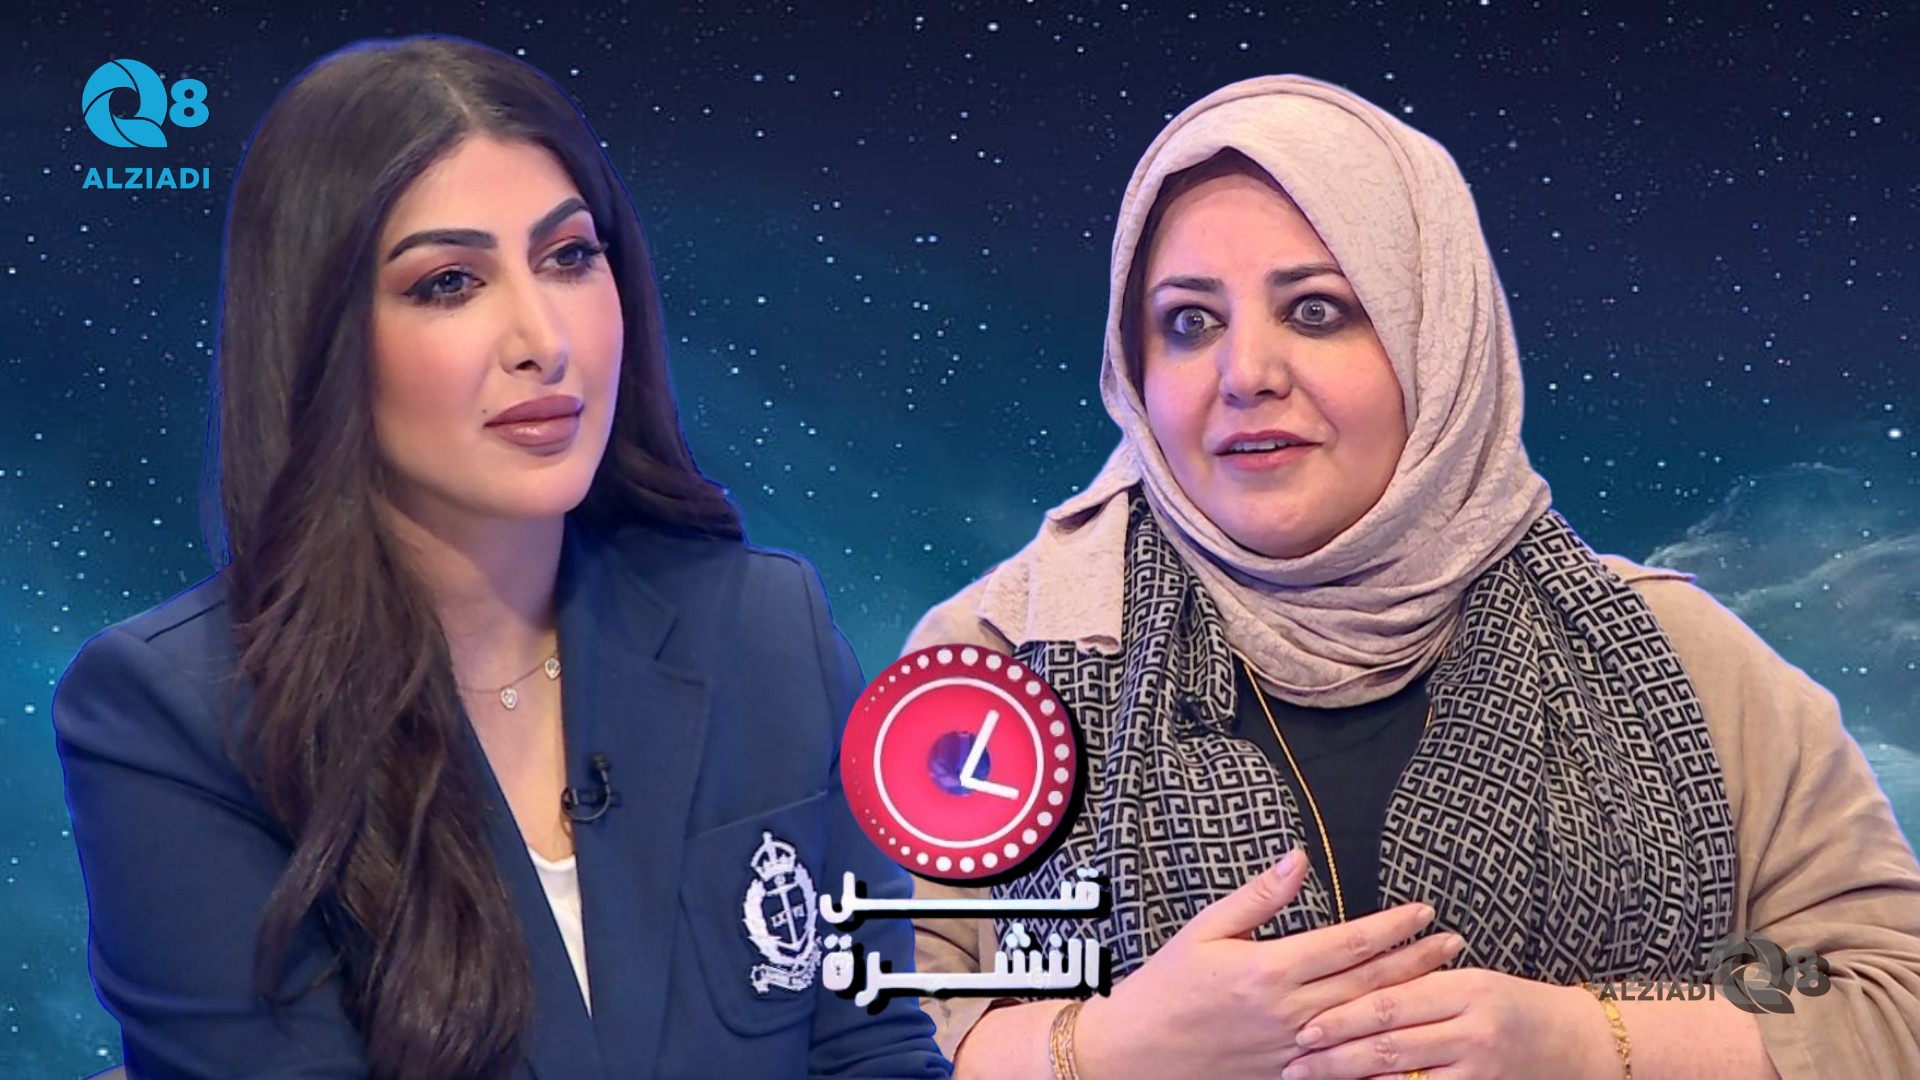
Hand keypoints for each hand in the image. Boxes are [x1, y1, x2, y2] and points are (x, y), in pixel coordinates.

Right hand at [1070, 849, 1464, 1079]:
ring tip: (1442, 981)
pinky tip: (1404, 1038)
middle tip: (1454, 941)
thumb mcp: (1204, 929)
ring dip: (1407, 1000)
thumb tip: (1298, 859)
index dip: (1390, 927)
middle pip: (1367, 983)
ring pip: (1363, 1023)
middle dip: (1416, 960)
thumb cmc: (1165, 986)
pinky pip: (1343, 1064)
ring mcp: (1291, 1050)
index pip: (1346, 944)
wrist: (1135, 1053)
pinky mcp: (1285, 1075)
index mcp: (1268, 970)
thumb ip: (1258, 896)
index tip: (1423, 911)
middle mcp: (1288, 1012)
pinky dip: (1377, 1049)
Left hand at [1280, 968, 1618, 1079]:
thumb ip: (1418, 983)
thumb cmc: (1512, 1004)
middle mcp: (1473, 1029)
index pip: (1389, 1003)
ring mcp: (1480, 1067)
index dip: (1342, 1017)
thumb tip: (1350, 983)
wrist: (1577, 1043)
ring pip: (1404, 1079)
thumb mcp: (1470, 981)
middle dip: (1335, 1056)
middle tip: (1293, 1063)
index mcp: (1463, 988)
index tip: (1303, 1028)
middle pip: (1390, 1044)